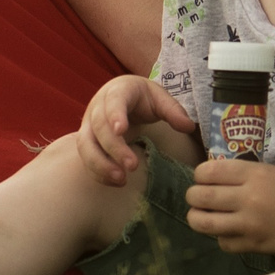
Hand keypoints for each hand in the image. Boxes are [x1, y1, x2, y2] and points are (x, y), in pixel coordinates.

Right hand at [76, 74, 194, 185]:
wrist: (123, 97)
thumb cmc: (142, 98)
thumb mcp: (159, 98)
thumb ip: (173, 111)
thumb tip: (188, 127)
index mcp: (117, 91)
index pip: (113, 101)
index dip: (115, 115)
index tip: (121, 130)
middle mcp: (98, 107)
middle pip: (99, 127)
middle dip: (114, 148)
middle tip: (132, 166)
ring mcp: (89, 125)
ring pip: (85, 145)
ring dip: (100, 164)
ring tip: (120, 179)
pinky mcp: (87, 142)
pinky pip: (86, 159)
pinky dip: (98, 172)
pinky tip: (117, 182)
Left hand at [185, 160, 274, 254]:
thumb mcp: (273, 171)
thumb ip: (244, 173)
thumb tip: (214, 176)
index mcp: (254, 174)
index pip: (207, 172)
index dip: (199, 175)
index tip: (204, 179)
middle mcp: (249, 198)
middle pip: (199, 196)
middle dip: (193, 197)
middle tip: (198, 198)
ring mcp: (250, 225)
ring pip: (203, 223)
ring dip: (197, 218)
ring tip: (202, 216)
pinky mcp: (254, 246)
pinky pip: (222, 243)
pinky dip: (221, 238)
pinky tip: (229, 232)